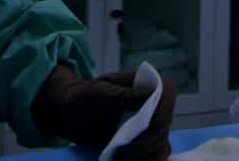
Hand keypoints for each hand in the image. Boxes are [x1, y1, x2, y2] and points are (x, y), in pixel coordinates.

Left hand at [31, 66, 175, 159]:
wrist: (71, 113)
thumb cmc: (85, 97)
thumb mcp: (102, 93)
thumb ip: (126, 96)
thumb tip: (151, 95)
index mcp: (145, 84)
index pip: (167, 94)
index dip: (162, 113)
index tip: (145, 130)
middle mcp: (152, 103)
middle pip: (164, 125)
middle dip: (147, 143)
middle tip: (123, 153)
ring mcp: (148, 124)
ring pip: (161, 144)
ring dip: (146, 156)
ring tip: (121, 159)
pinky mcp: (140, 142)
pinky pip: (153, 154)